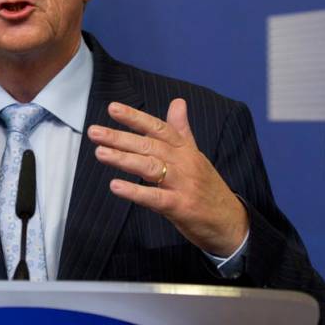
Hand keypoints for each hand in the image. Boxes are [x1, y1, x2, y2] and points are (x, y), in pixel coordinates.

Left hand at [87, 99, 248, 256]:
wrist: (231, 223)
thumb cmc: (208, 189)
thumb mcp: (196, 156)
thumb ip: (182, 130)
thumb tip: (177, 102)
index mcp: (186, 150)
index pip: (158, 128)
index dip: (135, 117)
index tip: (112, 108)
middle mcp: (185, 163)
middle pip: (149, 145)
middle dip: (120, 137)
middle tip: (94, 131)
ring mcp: (183, 185)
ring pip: (150, 167)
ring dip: (123, 159)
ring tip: (100, 152)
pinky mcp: (181, 207)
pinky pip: (155, 197)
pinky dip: (135, 191)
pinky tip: (115, 186)